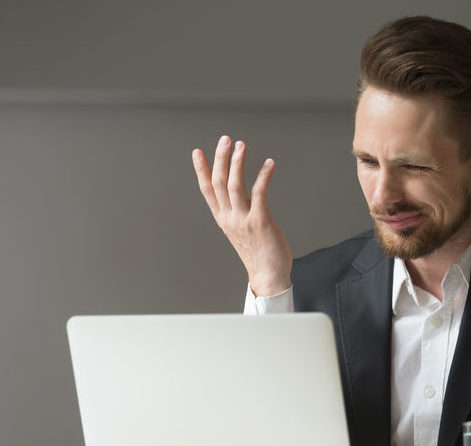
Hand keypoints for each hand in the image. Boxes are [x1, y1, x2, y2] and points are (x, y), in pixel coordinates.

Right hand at [192, 135, 291, 295]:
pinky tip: (269, 164)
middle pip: (219, 183)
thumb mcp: (242, 231)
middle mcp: (229, 218)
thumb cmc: (259, 253)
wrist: (268, 276)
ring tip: (241, 145)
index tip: (197, 152)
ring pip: (234, 185)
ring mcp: (243, 220)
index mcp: (223, 219)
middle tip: (225, 139)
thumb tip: (242, 195)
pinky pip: (259, 194)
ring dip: (237, 163)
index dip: (201, 170)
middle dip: (220, 159)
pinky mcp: (260, 222)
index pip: (207, 191)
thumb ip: (239, 212)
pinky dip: (263, 176)